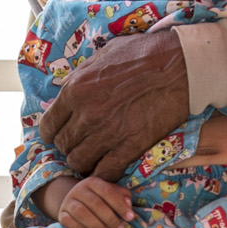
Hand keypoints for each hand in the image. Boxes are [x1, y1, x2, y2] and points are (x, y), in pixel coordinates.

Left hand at [38, 29, 188, 179]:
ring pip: (79, 163)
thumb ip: (80, 77)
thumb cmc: (142, 54)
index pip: (48, 127)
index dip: (54, 133)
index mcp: (75, 90)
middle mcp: (86, 114)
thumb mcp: (101, 56)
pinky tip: (110, 165)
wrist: (178, 65)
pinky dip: (104, 173)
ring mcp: (108, 133)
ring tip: (95, 156)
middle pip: (63, 147)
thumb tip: (67, 90)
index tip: (64, 133)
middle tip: (84, 143)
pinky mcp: (131, 146)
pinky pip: (105, 172)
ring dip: (85, 162)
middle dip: (71, 146)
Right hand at [57, 176, 133, 227]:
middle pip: (95, 203)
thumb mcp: (111, 193)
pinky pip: (69, 221)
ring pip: (80, 212)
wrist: (74, 201)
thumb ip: (122, 196)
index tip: (130, 217)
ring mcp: (68, 201)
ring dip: (95, 224)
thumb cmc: (98, 198)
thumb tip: (128, 204)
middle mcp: (79, 189)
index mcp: (93, 182)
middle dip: (109, 218)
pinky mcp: (61, 214)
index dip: (120, 205)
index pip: (107, 191)